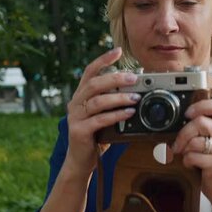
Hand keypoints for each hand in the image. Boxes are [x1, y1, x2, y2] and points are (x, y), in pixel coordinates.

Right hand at [64, 47, 139, 176]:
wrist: (81, 160)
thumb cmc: (95, 135)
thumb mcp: (103, 114)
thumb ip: (113, 101)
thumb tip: (136, 89)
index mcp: (81, 95)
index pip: (90, 71)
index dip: (103, 60)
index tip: (118, 51)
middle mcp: (75, 103)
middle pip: (94, 84)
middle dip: (115, 78)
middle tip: (133, 78)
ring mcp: (75, 117)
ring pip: (98, 101)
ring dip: (119, 98)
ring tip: (135, 98)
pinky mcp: (79, 131)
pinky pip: (100, 120)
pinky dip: (116, 115)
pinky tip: (128, 113)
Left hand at [170, 98, 211, 211]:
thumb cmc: (211, 159)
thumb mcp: (210, 139)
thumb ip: (201, 126)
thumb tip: (180, 118)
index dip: (202, 106)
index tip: (188, 114)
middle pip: (201, 122)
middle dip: (184, 133)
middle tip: (178, 143)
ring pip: (195, 141)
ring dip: (185, 150)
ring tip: (187, 155)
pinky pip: (193, 157)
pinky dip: (187, 161)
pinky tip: (192, 165)